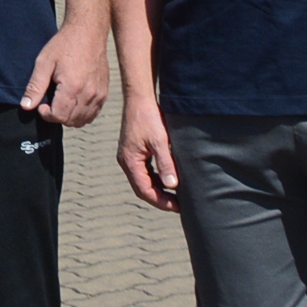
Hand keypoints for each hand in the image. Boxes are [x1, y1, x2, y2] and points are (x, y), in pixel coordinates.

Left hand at [19, 22, 108, 128]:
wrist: (87, 32)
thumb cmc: (64, 45)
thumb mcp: (44, 62)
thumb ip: (35, 86)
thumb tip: (26, 106)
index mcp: (72, 87)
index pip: (59, 116)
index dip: (47, 115)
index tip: (42, 105)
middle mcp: (88, 94)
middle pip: (71, 121)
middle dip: (57, 116)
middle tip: (50, 103)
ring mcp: (99, 94)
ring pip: (83, 120)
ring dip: (70, 117)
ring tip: (61, 102)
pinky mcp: (104, 92)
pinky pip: (94, 113)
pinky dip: (83, 114)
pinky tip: (73, 102)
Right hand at [117, 92, 179, 211]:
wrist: (140, 98)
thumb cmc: (149, 117)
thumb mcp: (160, 141)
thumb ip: (165, 164)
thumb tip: (172, 186)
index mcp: (130, 161)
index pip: (144, 190)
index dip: (161, 202)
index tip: (177, 207)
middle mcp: (126, 161)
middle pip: (142, 188)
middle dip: (160, 199)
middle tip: (179, 206)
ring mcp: (129, 156)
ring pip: (144, 180)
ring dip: (158, 189)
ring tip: (176, 195)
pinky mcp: (134, 151)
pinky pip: (145, 171)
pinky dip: (156, 178)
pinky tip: (169, 178)